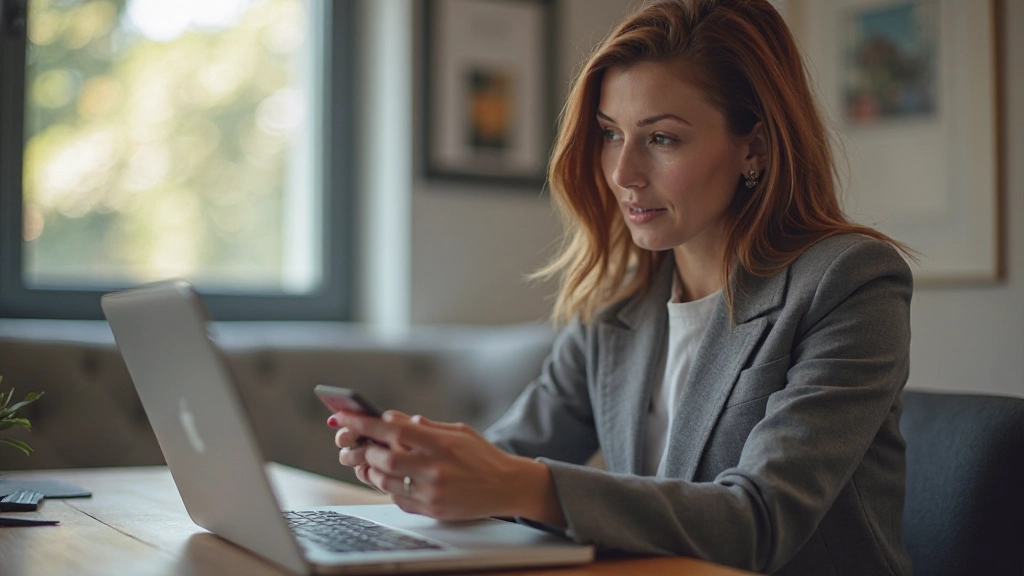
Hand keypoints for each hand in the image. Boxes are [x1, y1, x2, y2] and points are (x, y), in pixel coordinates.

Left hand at [332, 411, 562, 524]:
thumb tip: (392, 419)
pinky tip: (388, 477)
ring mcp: (433, 492)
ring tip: (369, 460)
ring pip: (385, 480)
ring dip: (370, 469)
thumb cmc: (482, 456)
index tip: (346, 418)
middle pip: (384, 457)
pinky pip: (397, 498)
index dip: (365, 424)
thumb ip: (425, 427)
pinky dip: (386, 486)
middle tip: (358, 443)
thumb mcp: (458, 431)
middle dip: (365, 448)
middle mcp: (436, 468)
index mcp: (442, 443)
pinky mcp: (432, 510)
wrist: (506, 486)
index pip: (394, 430)